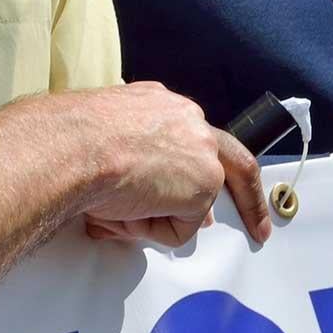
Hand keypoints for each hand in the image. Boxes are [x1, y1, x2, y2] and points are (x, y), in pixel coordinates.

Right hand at [77, 82, 253, 246]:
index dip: (193, 165)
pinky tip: (125, 210)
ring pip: (193, 201)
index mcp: (159, 103)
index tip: (193, 182)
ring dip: (155, 215)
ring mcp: (202, 152)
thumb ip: (131, 157)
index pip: (190, 136)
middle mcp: (187, 119)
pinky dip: (149, 229)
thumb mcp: (104, 136)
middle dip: (249, 197)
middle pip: (233, 159)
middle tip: (259, 227)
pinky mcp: (204, 185)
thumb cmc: (73, 139)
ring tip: (114, 207)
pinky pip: (179, 228)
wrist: (76, 144)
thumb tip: (133, 196)